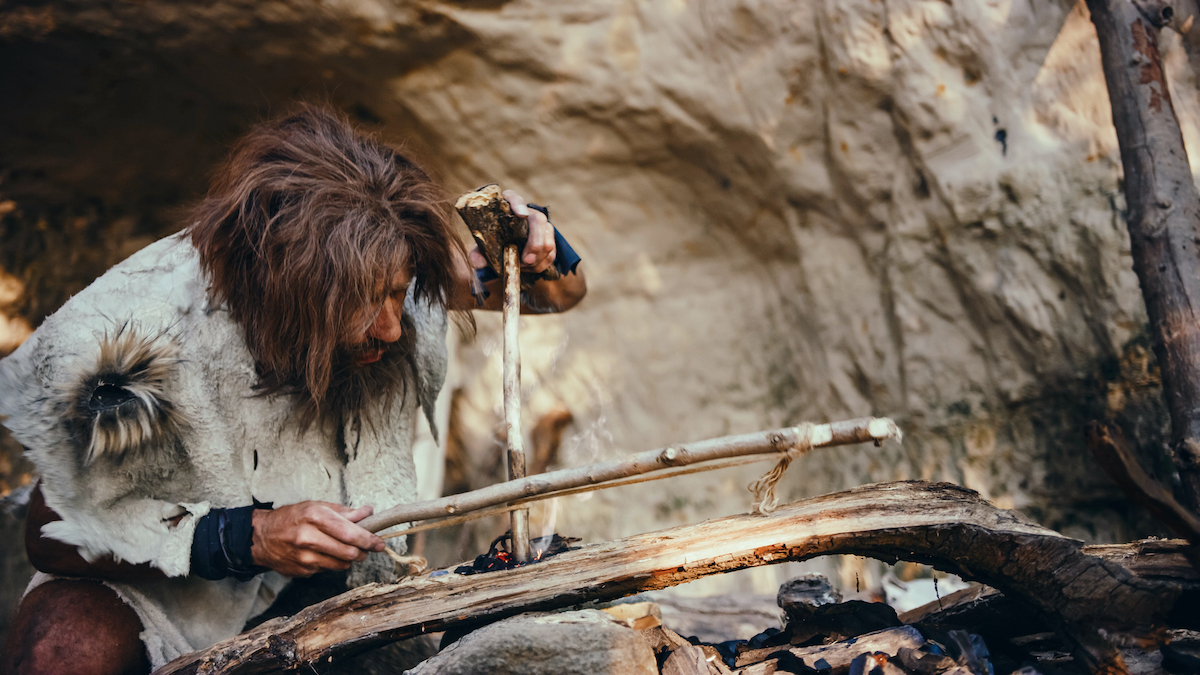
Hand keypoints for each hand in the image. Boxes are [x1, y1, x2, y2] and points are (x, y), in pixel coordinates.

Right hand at [250, 501, 384, 576]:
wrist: (260, 537)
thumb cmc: (292, 518)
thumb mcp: (316, 506)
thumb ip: (344, 512)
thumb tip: (368, 512)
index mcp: (314, 517)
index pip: (350, 533)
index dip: (369, 540)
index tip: (380, 543)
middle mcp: (308, 538)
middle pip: (348, 552)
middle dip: (363, 552)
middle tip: (368, 548)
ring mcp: (304, 557)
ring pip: (340, 565)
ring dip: (350, 559)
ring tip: (347, 549)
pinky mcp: (301, 571)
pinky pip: (327, 570)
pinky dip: (333, 563)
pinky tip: (326, 554)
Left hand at [467, 189, 556, 273]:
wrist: (506, 244)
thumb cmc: (493, 239)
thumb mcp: (484, 244)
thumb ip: (479, 251)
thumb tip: (476, 261)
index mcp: (508, 206)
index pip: (514, 198)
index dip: (518, 205)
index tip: (521, 214)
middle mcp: (528, 212)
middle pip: (538, 220)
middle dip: (535, 242)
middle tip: (527, 260)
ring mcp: (541, 225)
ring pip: (548, 239)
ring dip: (538, 258)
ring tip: (523, 266)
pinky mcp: (548, 239)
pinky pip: (551, 253)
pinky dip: (541, 264)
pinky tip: (528, 268)